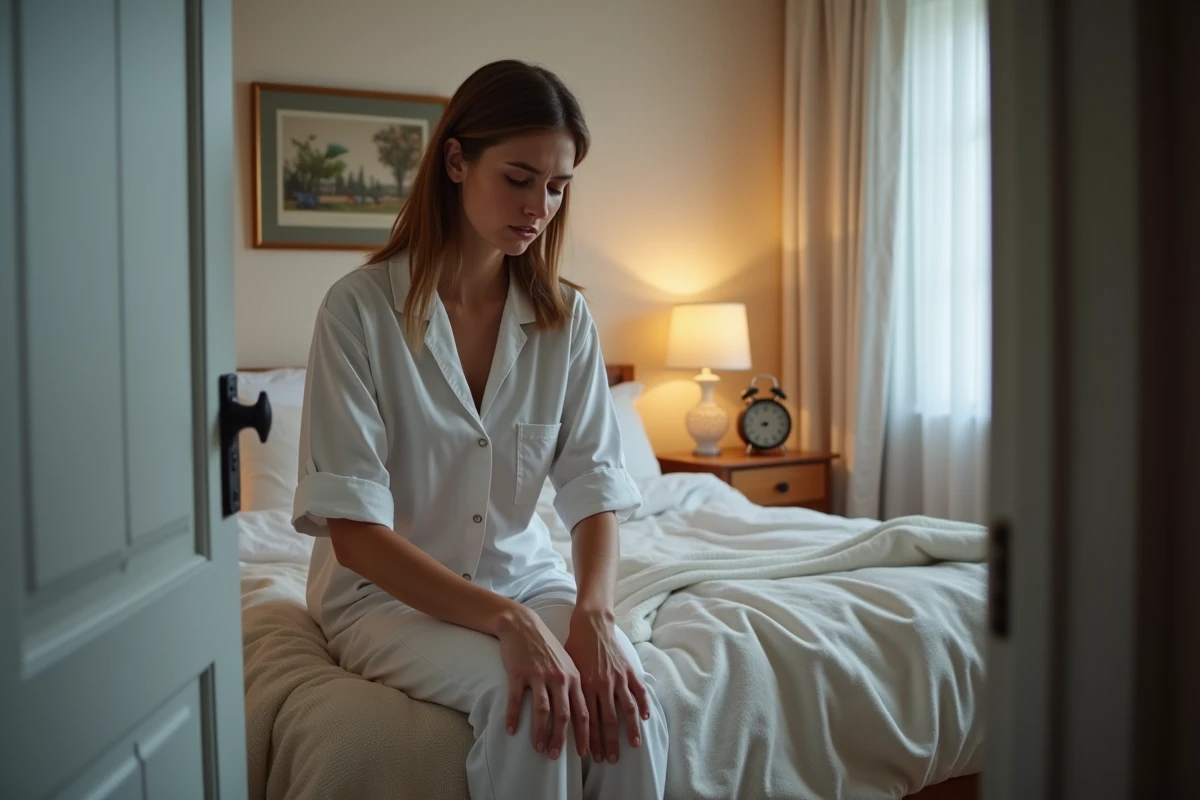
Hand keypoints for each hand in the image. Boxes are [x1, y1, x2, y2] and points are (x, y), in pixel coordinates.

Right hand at [495, 605, 589, 759]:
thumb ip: (574, 687)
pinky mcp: (519, 673)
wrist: (523, 625)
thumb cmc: (546, 648)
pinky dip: (514, 716)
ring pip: (542, 710)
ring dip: (540, 732)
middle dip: (561, 739)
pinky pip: (516, 700)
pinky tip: (510, 730)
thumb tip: (582, 716)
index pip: (583, 711)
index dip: (584, 735)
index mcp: (574, 678)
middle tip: (555, 757)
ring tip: (537, 748)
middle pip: (564, 715)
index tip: (584, 754)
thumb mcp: (566, 665)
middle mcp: (559, 678)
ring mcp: (539, 675)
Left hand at [564, 607, 651, 763]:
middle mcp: (602, 684)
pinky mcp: (629, 670)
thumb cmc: (574, 647)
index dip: (589, 740)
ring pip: (626, 710)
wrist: (590, 624)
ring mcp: (618, 678)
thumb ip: (566, 692)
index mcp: (584, 685)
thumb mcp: (565, 670)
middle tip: (610, 760)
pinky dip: (643, 705)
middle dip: (608, 743)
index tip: (589, 757)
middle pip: (607, 720)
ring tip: (633, 746)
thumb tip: (557, 714)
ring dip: (629, 731)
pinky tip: (644, 719)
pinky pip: (639, 691)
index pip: (587, 720)